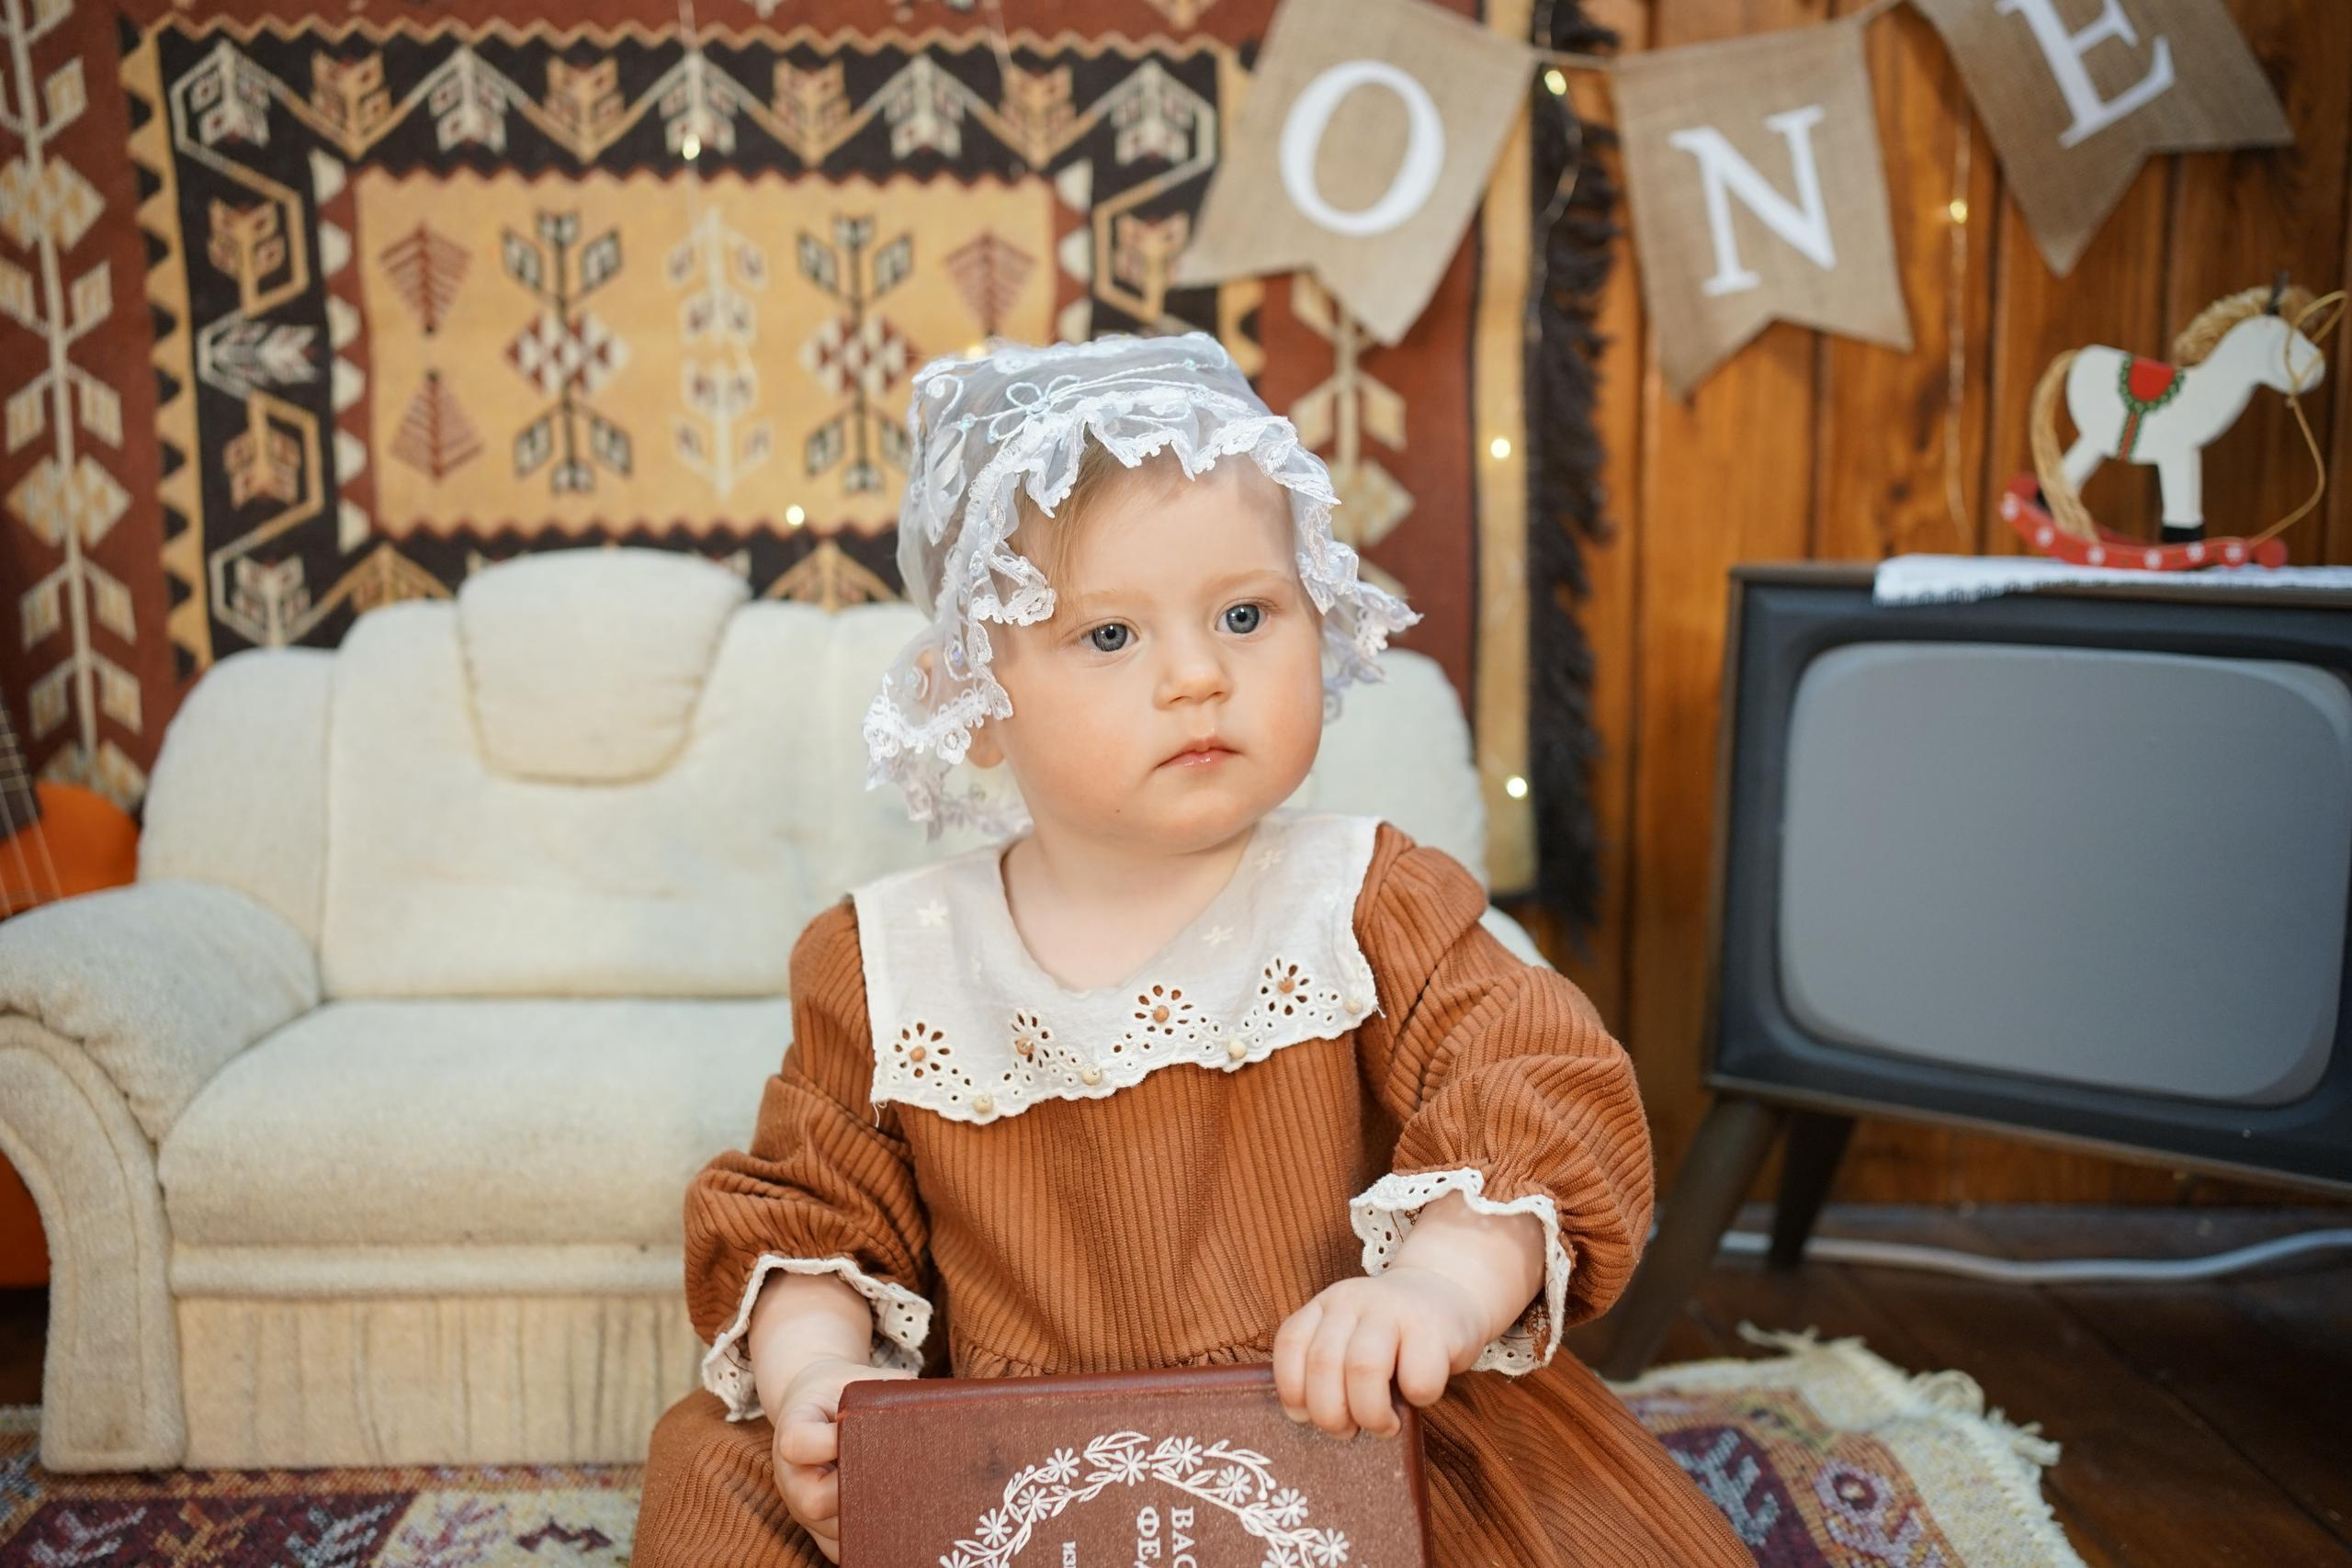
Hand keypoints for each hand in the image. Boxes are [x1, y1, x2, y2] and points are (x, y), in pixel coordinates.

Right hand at [768, 1353, 916, 1562]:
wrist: (813, 1407)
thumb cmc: (841, 1391)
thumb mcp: (857, 1380)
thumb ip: (889, 1389)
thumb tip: (935, 1404)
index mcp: (793, 1429)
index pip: (797, 1443)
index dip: (828, 1442)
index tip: (858, 1429)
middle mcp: (790, 1475)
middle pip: (813, 1501)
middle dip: (858, 1493)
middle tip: (898, 1479)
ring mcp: (801, 1506)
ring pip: (831, 1533)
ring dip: (871, 1522)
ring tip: (910, 1506)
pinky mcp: (817, 1528)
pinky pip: (839, 1549)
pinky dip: (869, 1545)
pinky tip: (901, 1531)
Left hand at [1272, 1265, 1491, 1438]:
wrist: (1450, 1292)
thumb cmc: (1395, 1337)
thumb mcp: (1351, 1339)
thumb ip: (1329, 1369)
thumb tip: (1315, 1423)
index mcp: (1325, 1305)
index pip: (1291, 1344)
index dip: (1292, 1389)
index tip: (1306, 1417)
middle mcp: (1352, 1300)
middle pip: (1323, 1364)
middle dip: (1331, 1414)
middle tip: (1349, 1431)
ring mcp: (1393, 1309)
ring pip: (1363, 1368)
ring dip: (1370, 1414)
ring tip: (1384, 1426)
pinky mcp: (1434, 1327)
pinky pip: (1417, 1378)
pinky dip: (1416, 1400)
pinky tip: (1419, 1396)